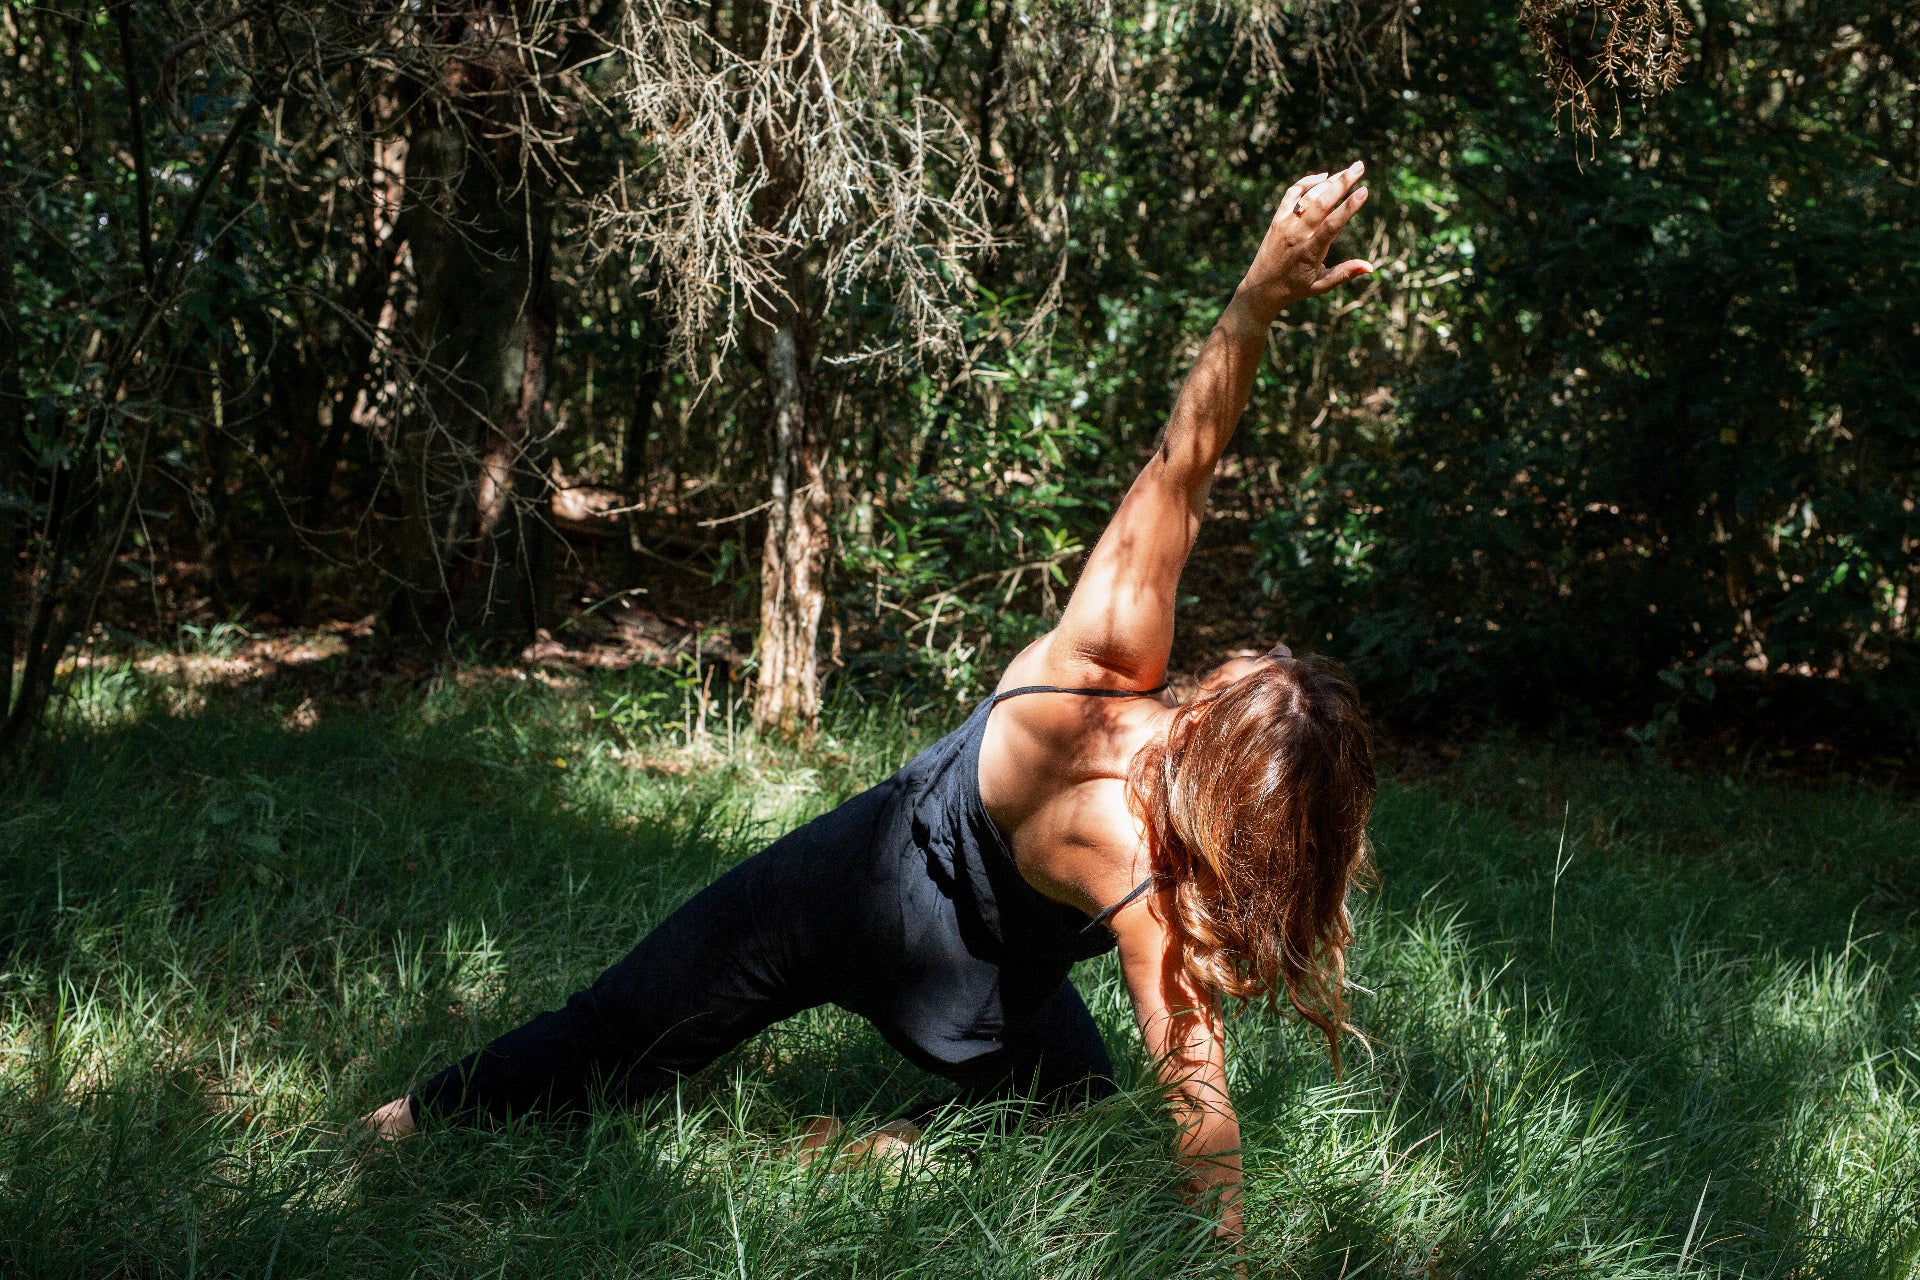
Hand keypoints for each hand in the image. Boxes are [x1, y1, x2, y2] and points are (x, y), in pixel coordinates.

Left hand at [1232, 162, 1372, 322]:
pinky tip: (1323, 177)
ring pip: (1308, 196)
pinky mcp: (1277, 219)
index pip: (1332, 226)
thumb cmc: (1296, 287)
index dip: (1348, 208)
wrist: (1262, 287)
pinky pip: (1291, 195)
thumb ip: (1345, 273)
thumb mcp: (1321, 285)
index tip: (1364, 191)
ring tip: (1349, 171)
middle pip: (1321, 203)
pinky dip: (1306, 183)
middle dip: (1342, 183)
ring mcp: (1285, 225)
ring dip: (1329, 182)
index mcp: (1310, 252)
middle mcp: (1297, 235)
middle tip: (1360, 166)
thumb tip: (1370, 267)